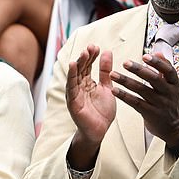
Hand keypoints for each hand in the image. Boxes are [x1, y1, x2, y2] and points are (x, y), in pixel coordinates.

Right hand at [66, 45, 114, 169]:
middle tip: (91, 47)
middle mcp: (79, 86)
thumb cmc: (101, 112)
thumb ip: (105, 72)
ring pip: (74, 76)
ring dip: (78, 64)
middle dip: (85, 57)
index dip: (92, 56)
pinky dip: (71, 76)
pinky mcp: (73, 101)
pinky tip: (73, 66)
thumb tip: (107, 52)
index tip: (97, 47)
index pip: (88, 66)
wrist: (99, 131)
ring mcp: (75, 93)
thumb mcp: (107, 88)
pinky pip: (71, 87)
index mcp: (87, 83)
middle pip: (80, 68)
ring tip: (83, 53)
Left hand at [110, 53, 178, 152]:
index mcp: (174, 83)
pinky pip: (135, 103)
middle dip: (139, 70)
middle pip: (154, 80)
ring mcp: (160, 104)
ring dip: (126, 81)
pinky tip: (114, 90)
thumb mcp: (172, 84)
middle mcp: (168, 93)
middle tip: (125, 63)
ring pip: (142, 91)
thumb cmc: (169, 100)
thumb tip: (158, 52)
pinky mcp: (150, 114)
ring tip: (113, 74)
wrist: (173, 126)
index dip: (157, 63)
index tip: (145, 56)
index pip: (168, 70)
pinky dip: (124, 96)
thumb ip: (164, 68)